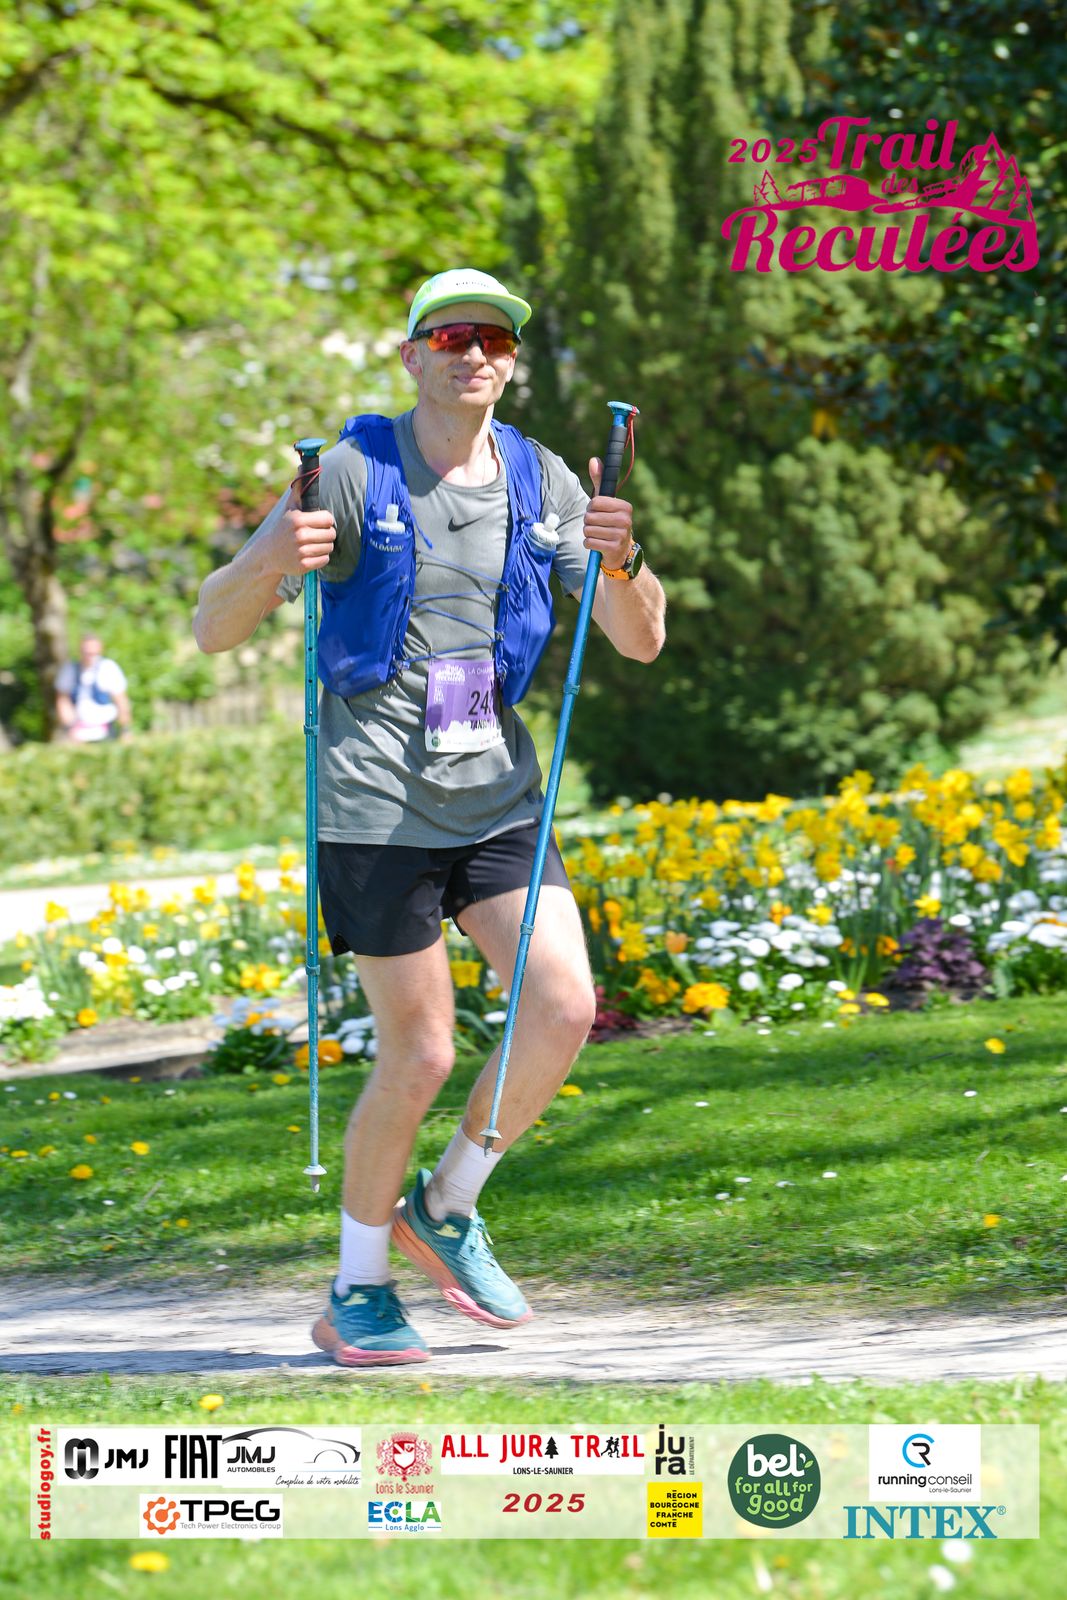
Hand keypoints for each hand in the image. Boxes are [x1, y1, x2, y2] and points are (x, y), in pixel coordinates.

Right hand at [268, 486, 336, 575]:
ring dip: (324, 546)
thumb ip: (298, 490)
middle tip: (316, 535)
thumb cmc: (283, 528)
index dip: (326, 520)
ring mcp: (301, 552)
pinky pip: (325, 560)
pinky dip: (320, 558)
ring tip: (312, 544)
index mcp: (299, 520)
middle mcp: (300, 535)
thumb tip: (302, 468)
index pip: (328, 519)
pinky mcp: (303, 566)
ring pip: (329, 547)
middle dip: (326, 534)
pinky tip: (310, 554)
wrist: (268, 554)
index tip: (319, 522)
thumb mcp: (290, 508)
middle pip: (331, 534)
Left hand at [585, 457, 633, 571]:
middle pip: (590, 517)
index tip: (598, 512)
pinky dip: (589, 544)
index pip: (595, 502)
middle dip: (588, 522)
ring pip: (588, 530)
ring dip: (588, 534)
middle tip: (598, 526)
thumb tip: (593, 459)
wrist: (620, 552)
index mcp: (625, 506)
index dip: (591, 508)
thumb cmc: (609, 522)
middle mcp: (625, 520)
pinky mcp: (613, 548)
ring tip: (598, 535)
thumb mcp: (605, 501)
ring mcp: (621, 535)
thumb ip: (599, 480)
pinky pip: (589, 543)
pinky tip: (598, 545)